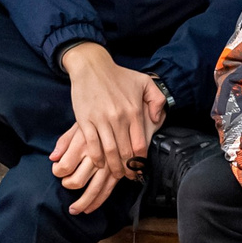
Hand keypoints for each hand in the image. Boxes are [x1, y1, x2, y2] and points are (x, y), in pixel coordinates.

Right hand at [51, 43, 165, 216]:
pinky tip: (99, 163)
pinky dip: (96, 158)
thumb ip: (156, 100)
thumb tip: (155, 120)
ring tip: (115, 174)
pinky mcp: (85, 120)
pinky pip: (92, 145)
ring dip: (113, 167)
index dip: (140, 161)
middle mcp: (119, 117)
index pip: (140, 144)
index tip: (140, 168)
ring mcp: (101, 120)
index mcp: (134, 111)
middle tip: (128, 176)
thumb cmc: (119, 75)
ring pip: (109, 152)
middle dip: (127, 168)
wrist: (92, 66)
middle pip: (124, 152)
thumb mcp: (145, 82)